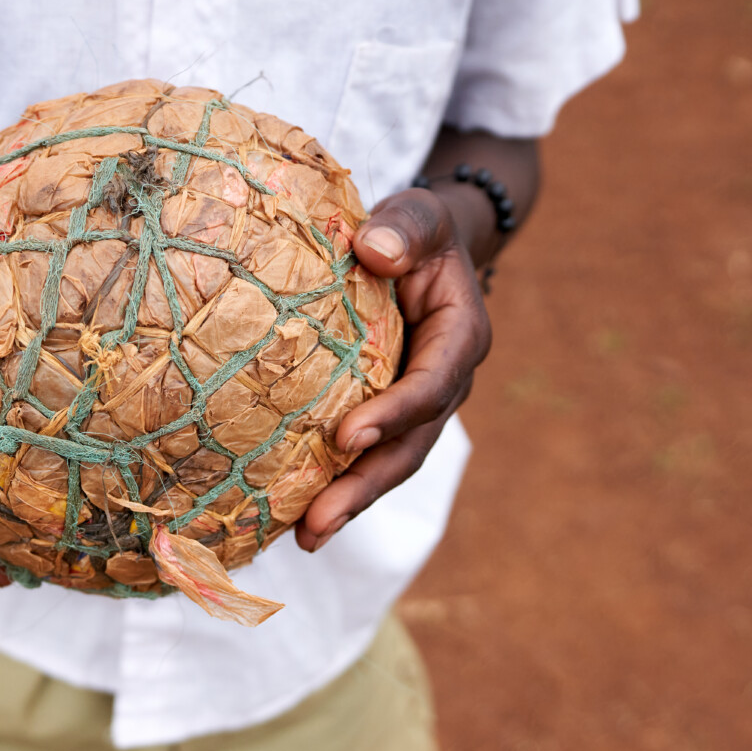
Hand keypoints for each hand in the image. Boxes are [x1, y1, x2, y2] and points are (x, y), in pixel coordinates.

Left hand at [294, 187, 491, 551]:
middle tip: (318, 521)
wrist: (415, 249)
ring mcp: (414, 409)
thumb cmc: (414, 229)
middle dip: (365, 487)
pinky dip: (331, 487)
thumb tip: (373, 251)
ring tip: (304, 537)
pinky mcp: (383, 418)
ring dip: (347, 503)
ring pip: (386, 464)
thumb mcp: (419, 213)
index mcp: (460, 338)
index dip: (394, 414)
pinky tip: (291, 518)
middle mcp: (444, 385)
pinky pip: (361, 458)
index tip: (347, 436)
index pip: (432, 384)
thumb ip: (403, 227)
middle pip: (409, 447)